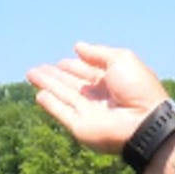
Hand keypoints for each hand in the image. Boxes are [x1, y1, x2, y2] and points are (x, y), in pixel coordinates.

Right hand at [27, 42, 169, 154]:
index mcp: (112, 81)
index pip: (87, 72)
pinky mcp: (79, 127)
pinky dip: (50, 104)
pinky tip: (39, 94)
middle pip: (71, 84)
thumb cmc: (138, 88)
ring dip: (47, 85)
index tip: (61, 61)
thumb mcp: (121, 60)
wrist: (144, 121)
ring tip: (31, 74)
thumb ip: (98, 53)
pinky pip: (62, 112)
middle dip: (54, 75)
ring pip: (62, 95)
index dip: (73, 66)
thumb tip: (77, 46)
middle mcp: (98, 97)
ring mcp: (88, 112)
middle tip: (36, 68)